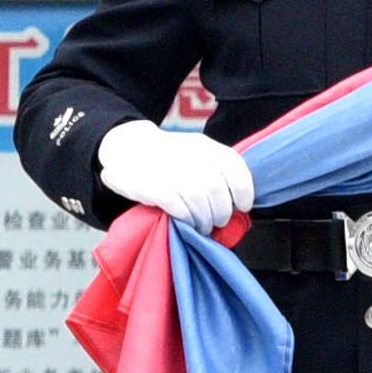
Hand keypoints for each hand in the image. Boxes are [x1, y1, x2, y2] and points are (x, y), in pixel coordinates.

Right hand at [97, 117, 251, 230]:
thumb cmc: (169, 157)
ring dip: (205, 219)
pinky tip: (187, 222)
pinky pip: (179, 207)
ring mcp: (170, 170)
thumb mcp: (195, 152)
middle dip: (222, 211)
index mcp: (204, 146)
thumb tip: (237, 200)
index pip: (234, 167)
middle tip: (219, 221)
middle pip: (217, 189)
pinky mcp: (153, 186)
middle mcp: (189, 155)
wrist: (127, 150)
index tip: (243, 206)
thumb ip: (216, 169)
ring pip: (199, 200)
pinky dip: (187, 218)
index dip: (244, 190)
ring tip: (203, 226)